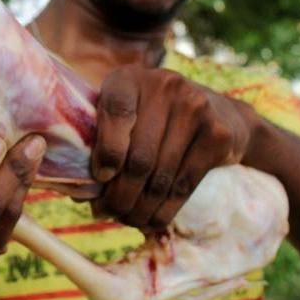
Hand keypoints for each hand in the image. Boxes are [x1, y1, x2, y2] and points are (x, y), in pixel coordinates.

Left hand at [90, 65, 256, 229]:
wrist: (221, 113)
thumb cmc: (153, 119)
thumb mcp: (125, 114)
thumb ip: (101, 139)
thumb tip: (78, 191)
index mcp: (130, 78)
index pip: (115, 111)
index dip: (107, 151)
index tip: (101, 177)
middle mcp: (165, 86)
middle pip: (138, 157)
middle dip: (119, 194)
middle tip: (106, 213)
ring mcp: (196, 108)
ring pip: (160, 176)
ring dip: (139, 208)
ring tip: (126, 220)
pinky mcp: (217, 136)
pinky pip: (184, 185)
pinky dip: (163, 210)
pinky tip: (150, 220)